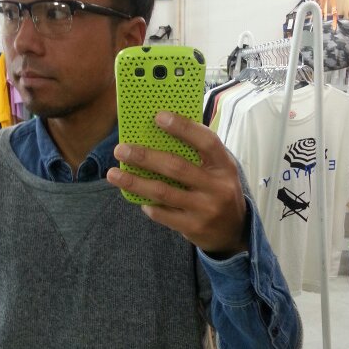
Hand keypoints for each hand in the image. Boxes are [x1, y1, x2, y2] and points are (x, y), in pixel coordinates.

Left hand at [106, 111, 248, 256]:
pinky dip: (146, 204)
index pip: (206, 141)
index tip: (158, 117)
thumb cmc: (218, 190)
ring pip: (163, 192)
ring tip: (114, 173)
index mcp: (225, 165)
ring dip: (135, 182)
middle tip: (121, 149)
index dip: (183, 127)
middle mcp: (217, 187)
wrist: (234, 231)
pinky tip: (137, 197)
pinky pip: (162, 214)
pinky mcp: (194, 227)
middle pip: (176, 168)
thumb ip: (197, 153)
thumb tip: (157, 132)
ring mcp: (205, 209)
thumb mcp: (218, 169)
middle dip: (145, 157)